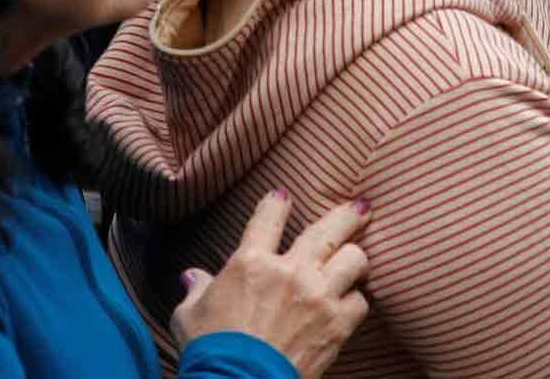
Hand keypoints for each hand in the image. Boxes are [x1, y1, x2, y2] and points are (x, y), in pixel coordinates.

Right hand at [172, 191, 370, 378]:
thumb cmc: (210, 351)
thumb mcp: (189, 316)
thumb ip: (196, 290)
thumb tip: (191, 278)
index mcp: (251, 262)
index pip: (270, 214)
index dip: (277, 202)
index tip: (283, 197)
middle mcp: (290, 271)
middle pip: (329, 228)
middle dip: (348, 214)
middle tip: (360, 207)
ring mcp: (318, 296)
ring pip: (355, 258)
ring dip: (355, 258)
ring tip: (356, 259)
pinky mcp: (337, 325)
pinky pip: (360, 301)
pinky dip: (355, 301)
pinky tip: (350, 302)